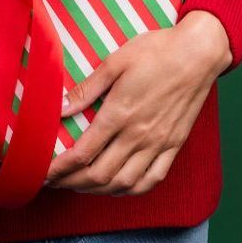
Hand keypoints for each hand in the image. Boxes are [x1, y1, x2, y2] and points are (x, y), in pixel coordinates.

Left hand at [43, 11, 232, 195]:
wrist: (198, 54)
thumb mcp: (115, 62)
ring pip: (125, 182)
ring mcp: (159, 143)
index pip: (82, 153)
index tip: (43, 173)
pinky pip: (153, 179)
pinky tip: (118, 187)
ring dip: (98, 191)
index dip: (60, 168)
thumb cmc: (155, 51)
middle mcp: (139, 135)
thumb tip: (60, 108)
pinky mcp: (174, 145)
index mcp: (119, 113)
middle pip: (99, 174)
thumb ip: (87, 89)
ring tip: (80, 186)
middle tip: (54, 182)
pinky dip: (132, 189)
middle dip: (72, 183)